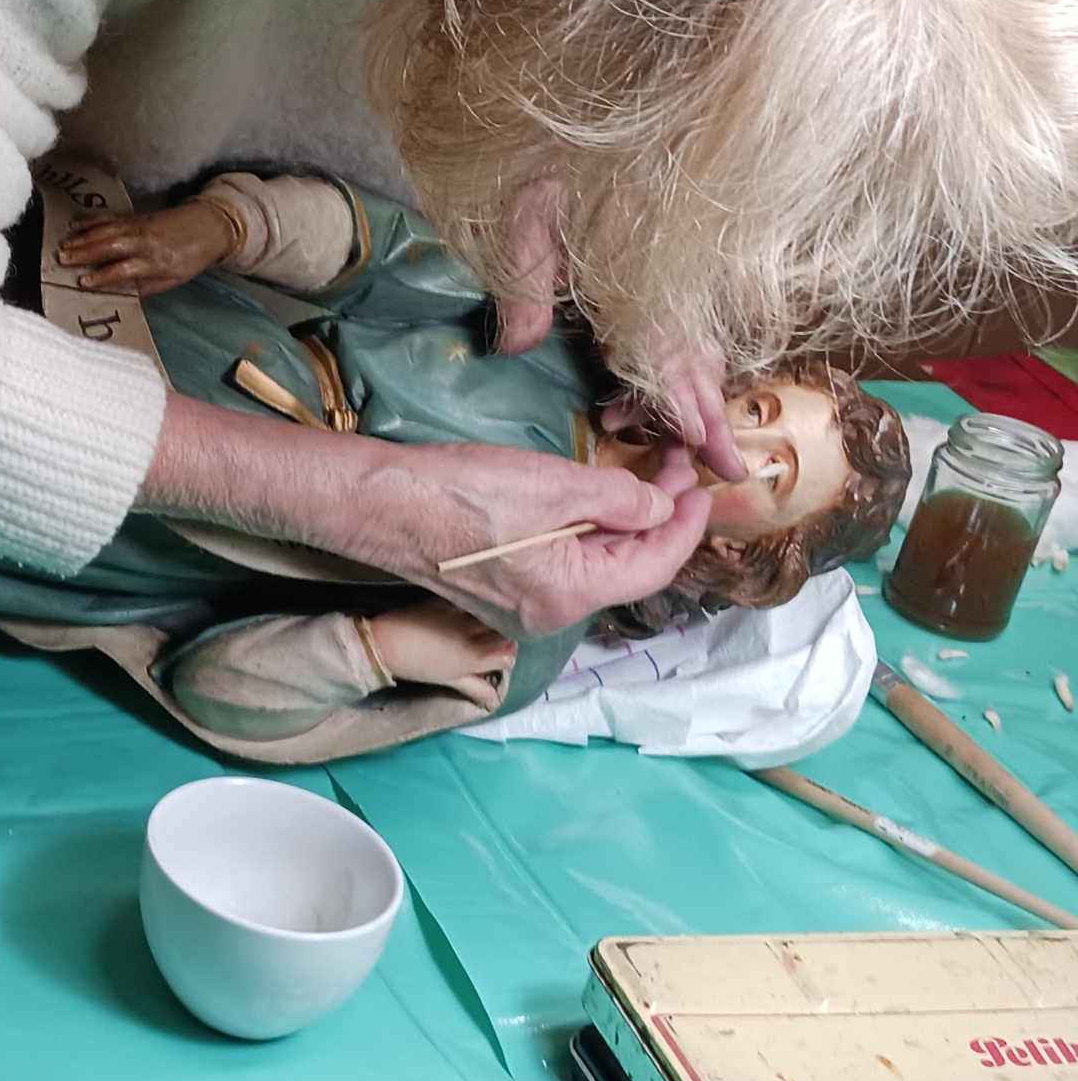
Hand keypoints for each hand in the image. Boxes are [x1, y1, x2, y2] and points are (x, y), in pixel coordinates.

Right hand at [57, 200, 234, 294]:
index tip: (83, 282)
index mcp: (156, 261)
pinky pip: (110, 217)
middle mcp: (145, 241)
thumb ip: (145, 285)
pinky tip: (74, 224)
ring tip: (62, 245)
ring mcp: (139, 225)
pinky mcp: (136, 215)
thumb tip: (119, 291)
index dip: (103, 276)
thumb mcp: (172, 280)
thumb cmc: (191, 258)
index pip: (125, 269)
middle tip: (61, 259)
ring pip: (107, 230)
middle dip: (85, 252)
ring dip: (83, 237)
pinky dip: (90, 220)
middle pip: (111, 245)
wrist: (209, 225)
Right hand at [140, 396, 710, 637]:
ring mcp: (521, 607)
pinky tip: (592, 499)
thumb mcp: (553, 483)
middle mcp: (549, 614)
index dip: (687, 523)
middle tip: (674, 466)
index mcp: (569, 594)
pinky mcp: (498, 590)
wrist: (377, 501)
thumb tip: (659, 506)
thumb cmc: (458, 490)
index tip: (703, 483)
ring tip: (641, 475)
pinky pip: (562, 563)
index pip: (653, 564)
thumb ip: (619, 497)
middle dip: (658, 518)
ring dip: (623, 523)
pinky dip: (587, 531)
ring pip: (594, 566)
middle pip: (626, 570)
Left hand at [363, 599, 516, 705]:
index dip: (507, 655)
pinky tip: (467, 608)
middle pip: (506, 632)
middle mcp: (475, 634)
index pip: (509, 654)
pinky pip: (470, 599)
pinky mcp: (448, 599)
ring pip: (491, 613)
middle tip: (492, 639)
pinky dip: (473, 604)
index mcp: (477, 657)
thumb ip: (476, 687)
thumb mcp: (449, 680)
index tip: (498, 655)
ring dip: (491, 618)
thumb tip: (495, 699)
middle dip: (504, 636)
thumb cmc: (419, 667)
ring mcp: (462, 614)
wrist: (386, 643)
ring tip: (482, 623)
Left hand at [491, 181, 743, 481]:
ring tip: (654, 435)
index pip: (667, 348)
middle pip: (693, 357)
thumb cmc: (542, 173)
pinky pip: (671, 336)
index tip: (707, 444)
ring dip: (677, 397)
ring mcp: (661, 280)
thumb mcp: (522, 223)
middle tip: (723, 467)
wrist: (559, 133)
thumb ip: (524, 287)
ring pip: (687, 350)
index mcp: (636, 271)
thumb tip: (517, 347)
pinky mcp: (652, 280)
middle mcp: (660, 281)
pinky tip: (623, 403)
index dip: (687, 401)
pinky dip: (662, 374)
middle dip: (707, 415)